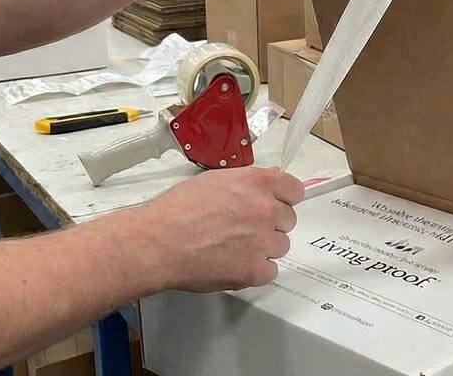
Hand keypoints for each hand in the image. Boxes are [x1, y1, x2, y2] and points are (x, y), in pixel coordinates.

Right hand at [135, 166, 303, 291]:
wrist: (156, 242)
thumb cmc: (177, 210)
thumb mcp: (215, 181)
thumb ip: (248, 182)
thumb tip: (267, 183)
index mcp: (258, 183)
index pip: (295, 190)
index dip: (283, 198)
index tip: (274, 204)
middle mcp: (266, 210)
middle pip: (288, 220)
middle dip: (270, 224)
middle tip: (243, 228)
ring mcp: (263, 241)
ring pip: (280, 246)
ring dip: (263, 248)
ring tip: (233, 247)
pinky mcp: (254, 270)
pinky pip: (270, 271)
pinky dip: (255, 271)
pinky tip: (233, 264)